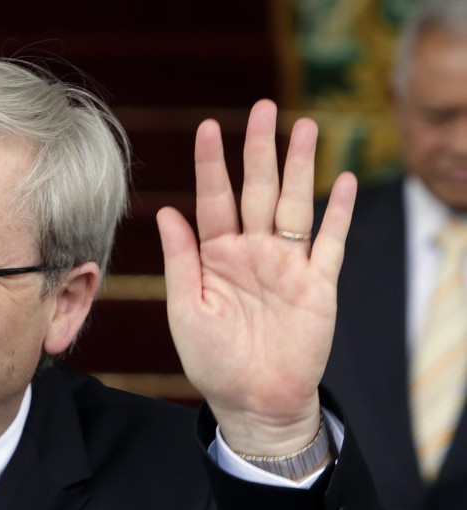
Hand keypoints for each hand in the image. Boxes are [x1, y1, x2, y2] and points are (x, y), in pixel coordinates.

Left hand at [156, 99, 356, 453]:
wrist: (254, 402)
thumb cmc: (212, 361)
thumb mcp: (186, 310)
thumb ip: (180, 260)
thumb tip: (166, 210)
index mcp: (216, 256)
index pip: (213, 199)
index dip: (211, 164)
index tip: (208, 126)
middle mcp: (252, 252)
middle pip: (259, 190)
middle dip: (261, 150)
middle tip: (263, 107)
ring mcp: (287, 265)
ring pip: (296, 205)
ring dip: (302, 167)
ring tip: (307, 127)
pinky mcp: (318, 284)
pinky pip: (331, 241)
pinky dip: (339, 212)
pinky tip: (343, 180)